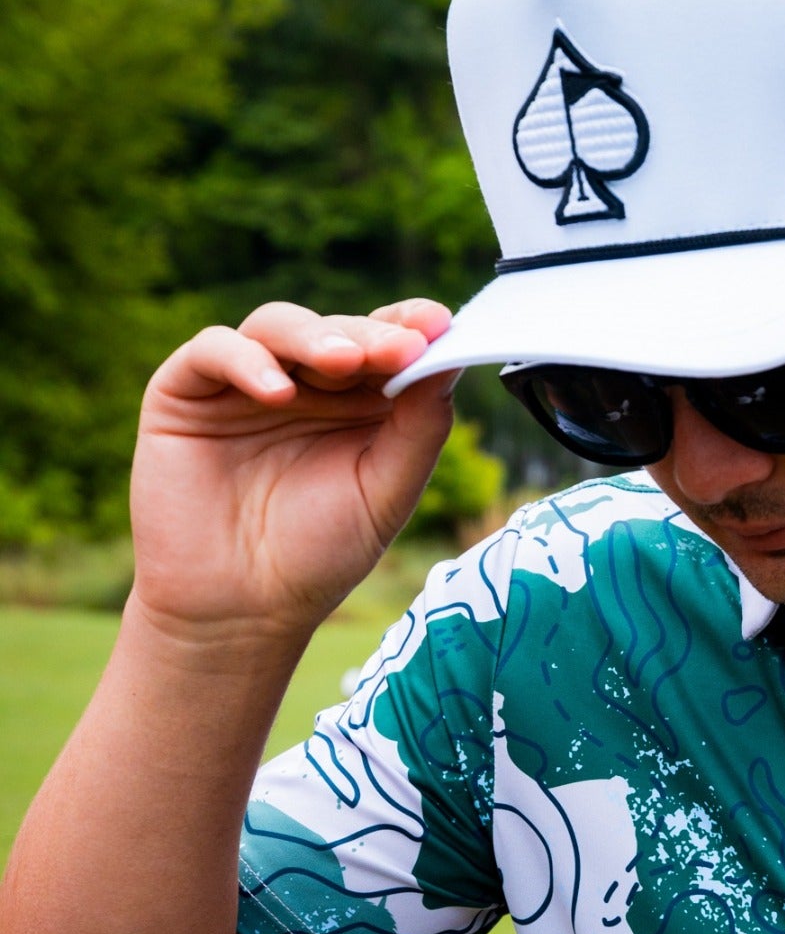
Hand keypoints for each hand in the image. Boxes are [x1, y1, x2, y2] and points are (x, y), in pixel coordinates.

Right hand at [129, 298, 457, 642]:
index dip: (411, 326)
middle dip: (370, 336)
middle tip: (400, 347)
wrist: (239, 610)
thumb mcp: (385, 495)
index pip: (386, 345)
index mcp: (357, 403)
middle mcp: (303, 384)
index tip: (442, 324)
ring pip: (277, 327)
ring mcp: (244, 383)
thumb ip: (419, 431)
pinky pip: (213, 351)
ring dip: (314, 338)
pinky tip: (278, 393)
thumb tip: (449, 361)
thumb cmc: (317, 555)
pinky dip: (246, 362)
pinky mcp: (186, 392)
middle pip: (338, 330)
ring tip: (344, 361)